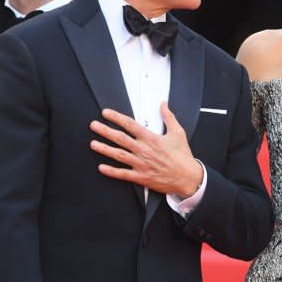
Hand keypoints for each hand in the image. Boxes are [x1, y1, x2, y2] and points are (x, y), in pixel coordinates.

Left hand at [89, 102, 203, 197]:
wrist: (188, 178)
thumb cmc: (183, 156)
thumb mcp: (178, 132)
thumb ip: (168, 117)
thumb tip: (164, 104)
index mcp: (151, 138)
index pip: (130, 124)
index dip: (116, 118)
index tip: (106, 113)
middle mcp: (144, 150)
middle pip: (120, 138)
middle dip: (105, 131)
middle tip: (93, 125)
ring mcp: (141, 164)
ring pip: (118, 155)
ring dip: (104, 149)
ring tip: (93, 143)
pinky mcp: (141, 177)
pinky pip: (123, 174)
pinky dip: (111, 171)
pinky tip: (101, 167)